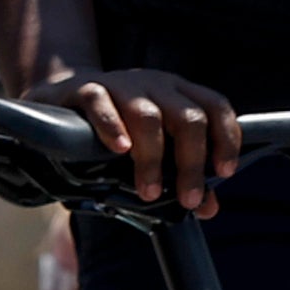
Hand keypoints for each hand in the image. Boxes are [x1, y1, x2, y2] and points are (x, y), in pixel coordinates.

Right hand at [27, 66, 239, 214]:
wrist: (62, 99)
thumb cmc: (117, 128)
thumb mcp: (154, 147)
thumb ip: (180, 175)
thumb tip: (207, 207)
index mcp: (177, 93)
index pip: (215, 107)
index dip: (226, 138)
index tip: (224, 172)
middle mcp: (153, 83)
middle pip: (187, 116)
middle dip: (191, 162)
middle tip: (187, 198)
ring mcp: (119, 83)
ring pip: (147, 114)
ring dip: (152, 158)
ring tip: (150, 191)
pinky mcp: (85, 88)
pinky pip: (101, 103)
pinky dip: (112, 127)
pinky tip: (119, 150)